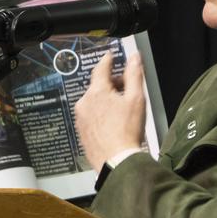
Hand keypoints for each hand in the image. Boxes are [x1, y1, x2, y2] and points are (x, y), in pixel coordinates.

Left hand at [74, 51, 146, 170]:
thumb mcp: (136, 99)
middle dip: (112, 85)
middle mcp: (84, 103)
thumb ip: (134, 75)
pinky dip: (100, 114)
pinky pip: (91, 116)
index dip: (108, 61)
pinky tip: (112, 124)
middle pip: (98, 86)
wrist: (116, 161)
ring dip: (106, 101)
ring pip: (94, 102)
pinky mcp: (81, 131)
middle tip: (126, 91)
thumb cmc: (127, 131)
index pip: (101, 69)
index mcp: (97, 92)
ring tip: (121, 111)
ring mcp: (81, 118)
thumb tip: (135, 57)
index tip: (110, 56)